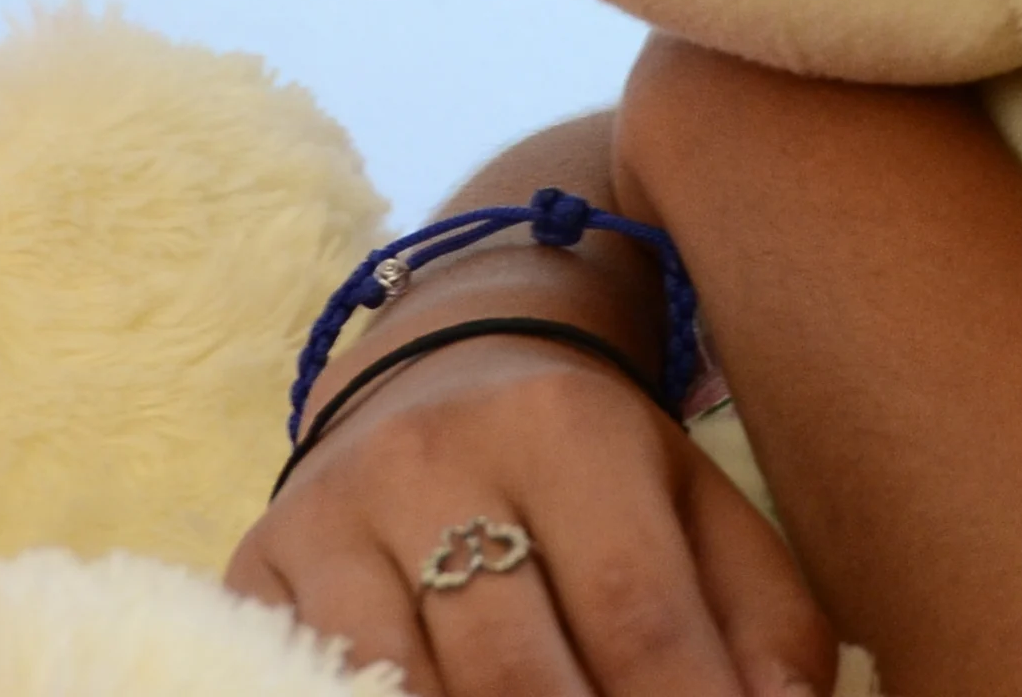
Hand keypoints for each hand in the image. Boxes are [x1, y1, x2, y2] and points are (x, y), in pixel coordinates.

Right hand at [226, 325, 837, 696]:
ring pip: (404, 691)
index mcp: (565, 428)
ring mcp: (332, 514)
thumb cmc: (597, 465)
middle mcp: (433, 457)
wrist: (441, 358)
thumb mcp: (697, 504)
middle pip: (516, 673)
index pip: (635, 616)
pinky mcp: (258, 565)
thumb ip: (763, 621)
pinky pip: (310, 684)